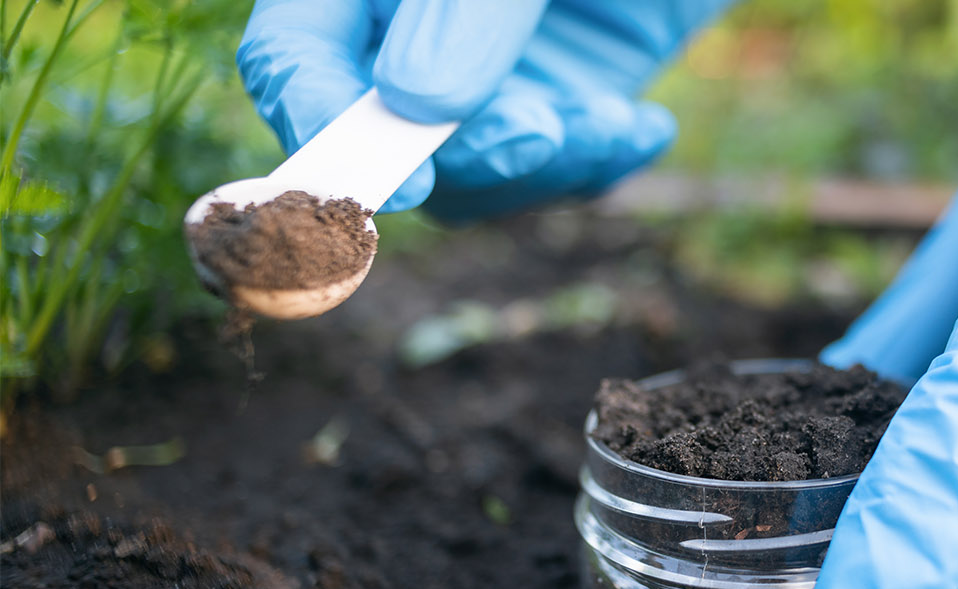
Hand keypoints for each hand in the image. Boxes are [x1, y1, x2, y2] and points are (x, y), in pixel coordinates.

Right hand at [238, 0, 730, 217]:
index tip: (401, 182)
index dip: (325, 124)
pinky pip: (554, 171)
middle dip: (468, 156)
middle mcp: (408, 28)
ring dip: (546, 168)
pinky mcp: (560, 98)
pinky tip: (644, 129)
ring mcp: (486, 69)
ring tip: (613, 120)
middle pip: (386, 138)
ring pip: (472, 175)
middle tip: (539, 134)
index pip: (294, 56)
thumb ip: (466, 7)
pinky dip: (597, 165)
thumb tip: (416, 104)